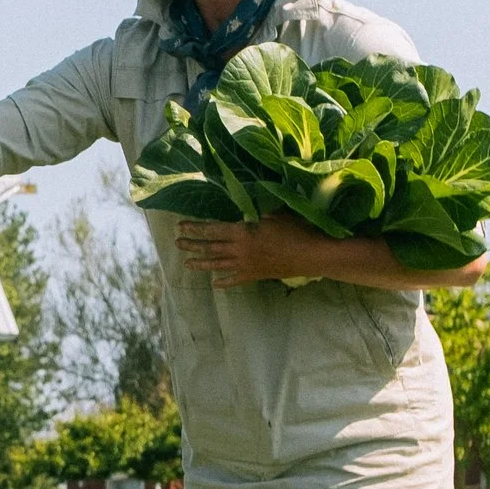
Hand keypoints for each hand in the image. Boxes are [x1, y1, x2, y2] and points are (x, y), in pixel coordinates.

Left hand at [175, 214, 327, 286]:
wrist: (313, 255)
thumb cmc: (296, 229)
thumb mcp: (274, 213)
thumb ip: (255, 210)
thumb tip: (244, 204)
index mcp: (242, 232)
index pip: (212, 230)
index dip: (195, 228)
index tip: (180, 227)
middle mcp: (240, 250)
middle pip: (211, 248)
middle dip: (192, 245)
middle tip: (177, 243)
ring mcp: (247, 265)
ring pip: (219, 265)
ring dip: (201, 263)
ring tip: (187, 263)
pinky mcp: (257, 275)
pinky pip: (236, 280)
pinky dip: (224, 282)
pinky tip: (215, 284)